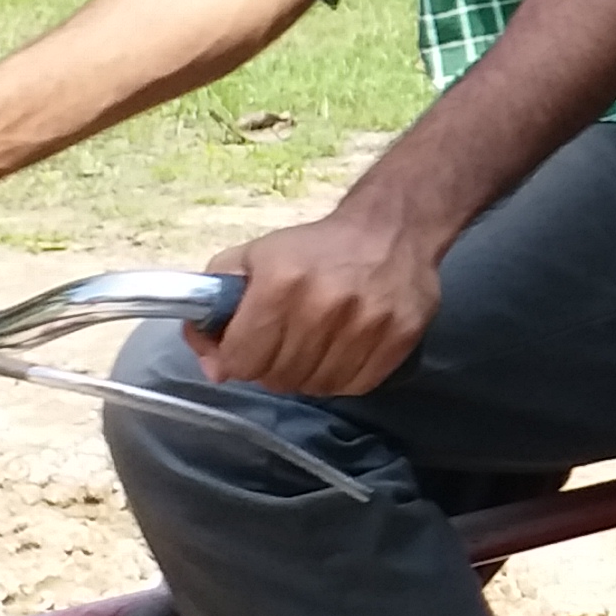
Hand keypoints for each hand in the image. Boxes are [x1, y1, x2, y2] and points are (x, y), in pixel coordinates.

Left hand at [192, 206, 441, 397]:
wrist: (392, 229)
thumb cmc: (316, 247)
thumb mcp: (253, 258)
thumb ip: (216, 309)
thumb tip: (215, 368)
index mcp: (280, 283)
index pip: (241, 360)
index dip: (236, 358)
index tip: (245, 346)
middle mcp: (324, 306)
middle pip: (278, 377)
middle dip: (270, 366)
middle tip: (282, 344)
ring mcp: (366, 325)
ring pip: (315, 387)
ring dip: (306, 374)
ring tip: (313, 347)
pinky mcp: (400, 339)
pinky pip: (354, 386)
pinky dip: (341, 377)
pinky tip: (341, 352)